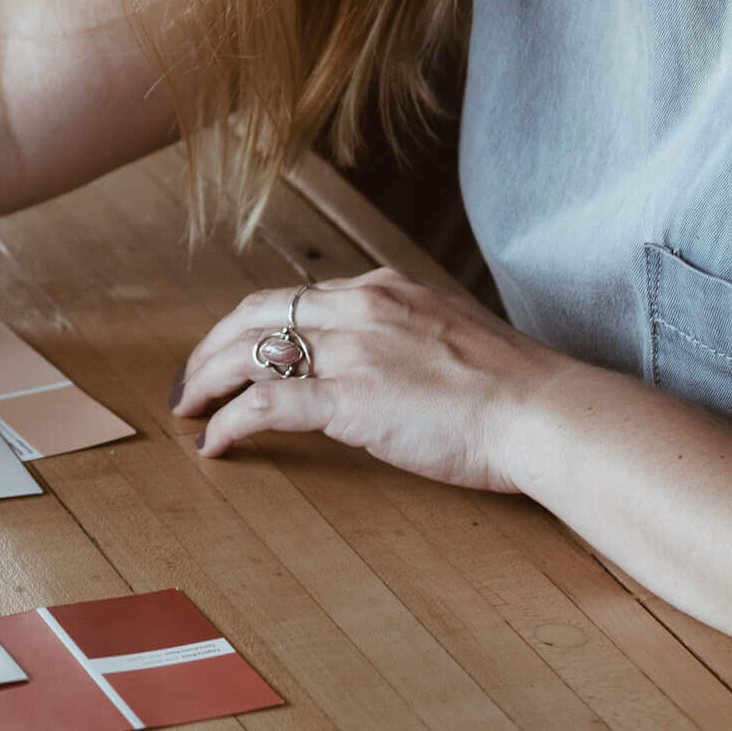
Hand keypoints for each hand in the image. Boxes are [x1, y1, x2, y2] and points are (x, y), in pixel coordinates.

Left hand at [172, 268, 570, 490]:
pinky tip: (215, 442)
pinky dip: (229, 421)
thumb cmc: (513, 384)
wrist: (544, 411)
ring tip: (187, 408)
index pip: (294, 297)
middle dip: (211, 346)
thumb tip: (383, 350)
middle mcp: (359, 308)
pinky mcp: (350, 399)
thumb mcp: (451, 329)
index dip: (250, 324)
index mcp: (383, 289)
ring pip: (250, 353)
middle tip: (189, 379)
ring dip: (207, 380)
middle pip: (257, 314)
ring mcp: (352, 351)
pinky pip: (266, 404)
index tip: (230, 348)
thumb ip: (406, 329)